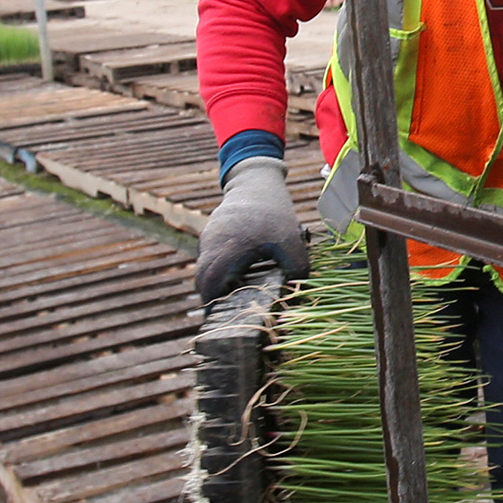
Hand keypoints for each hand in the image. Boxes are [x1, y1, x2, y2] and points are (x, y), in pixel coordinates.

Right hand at [195, 156, 308, 303]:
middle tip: (232, 315)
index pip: (210, 286)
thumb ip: (296, 271)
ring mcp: (208, 239)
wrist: (256, 181)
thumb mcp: (291, 242)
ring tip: (239, 297)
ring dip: (218, 285)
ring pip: (206, 271)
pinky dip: (221, 271)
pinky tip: (241, 275)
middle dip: (215, 300)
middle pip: (203, 283)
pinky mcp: (210, 235)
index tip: (225, 322)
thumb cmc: (274, 212)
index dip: (214, 306)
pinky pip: (210, 259)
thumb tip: (299, 299)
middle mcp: (211, 246)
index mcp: (227, 249)